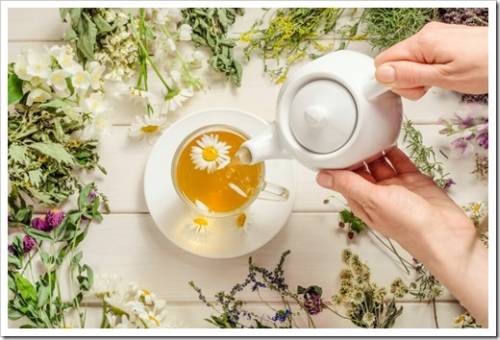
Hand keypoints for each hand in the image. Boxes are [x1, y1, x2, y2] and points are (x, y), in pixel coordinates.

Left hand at [316, 147, 487, 325]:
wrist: (446, 232)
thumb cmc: (409, 225)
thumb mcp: (373, 200)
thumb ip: (349, 185)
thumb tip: (321, 178)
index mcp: (363, 203)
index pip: (344, 180)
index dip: (337, 165)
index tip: (330, 148)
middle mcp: (378, 196)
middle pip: (361, 170)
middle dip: (355, 155)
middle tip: (349, 134)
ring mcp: (396, 188)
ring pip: (380, 164)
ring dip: (374, 151)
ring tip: (366, 133)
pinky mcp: (414, 181)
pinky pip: (399, 162)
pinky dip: (393, 152)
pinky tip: (387, 139)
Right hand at [374, 22, 487, 99]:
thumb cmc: (486, 66)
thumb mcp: (444, 78)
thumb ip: (410, 76)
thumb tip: (382, 74)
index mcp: (422, 42)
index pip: (383, 62)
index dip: (389, 81)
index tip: (402, 90)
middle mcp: (425, 35)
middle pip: (394, 62)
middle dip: (404, 81)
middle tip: (426, 88)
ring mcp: (433, 37)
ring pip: (407, 62)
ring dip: (416, 78)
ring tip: (437, 83)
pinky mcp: (441, 41)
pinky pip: (421, 58)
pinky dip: (426, 71)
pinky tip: (440, 76)